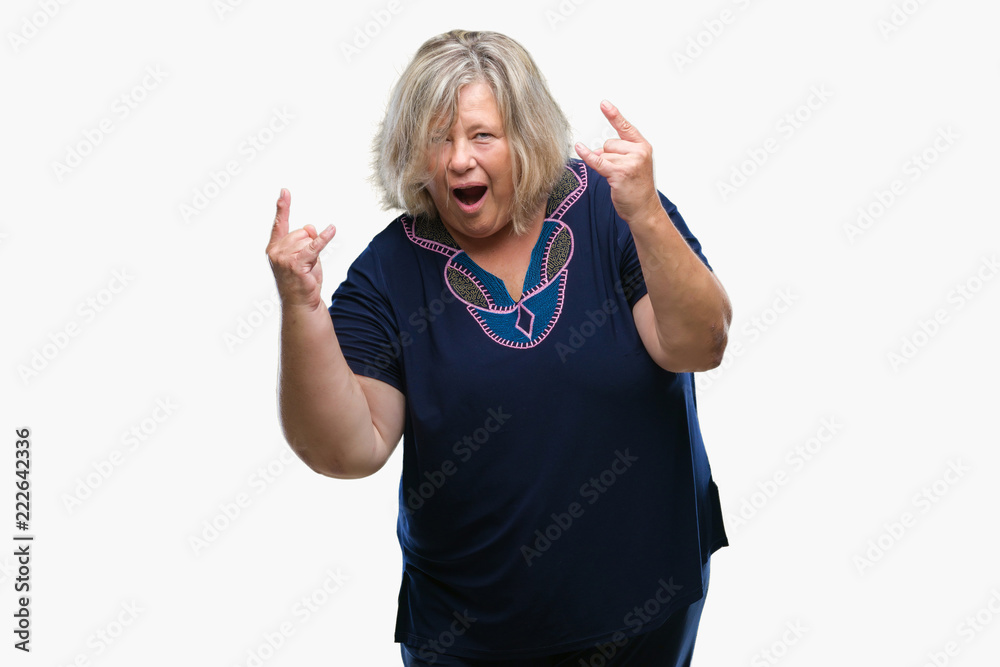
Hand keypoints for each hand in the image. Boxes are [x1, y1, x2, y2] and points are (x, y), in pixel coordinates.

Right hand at [266, 188, 336, 310]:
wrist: (301, 303)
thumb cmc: (302, 280)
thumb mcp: (304, 255)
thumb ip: (306, 238)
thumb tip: (310, 226)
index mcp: (274, 247)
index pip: (280, 223)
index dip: (283, 206)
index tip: (284, 191)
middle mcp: (276, 251)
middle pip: (301, 231)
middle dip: (309, 243)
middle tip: (306, 263)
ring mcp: (284, 257)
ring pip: (308, 239)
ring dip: (313, 253)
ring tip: (307, 268)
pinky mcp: (296, 263)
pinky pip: (314, 246)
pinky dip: (324, 238)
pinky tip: (332, 230)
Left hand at [574, 100, 662, 224]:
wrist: (644, 209)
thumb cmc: (638, 188)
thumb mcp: (636, 164)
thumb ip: (620, 152)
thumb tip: (596, 150)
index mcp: (643, 147)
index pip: (625, 127)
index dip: (613, 114)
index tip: (603, 103)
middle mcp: (638, 152)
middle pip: (609, 144)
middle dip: (608, 156)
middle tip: (619, 171)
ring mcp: (630, 162)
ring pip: (603, 155)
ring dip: (605, 166)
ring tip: (618, 178)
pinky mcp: (619, 173)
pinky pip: (597, 161)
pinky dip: (587, 156)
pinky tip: (579, 148)